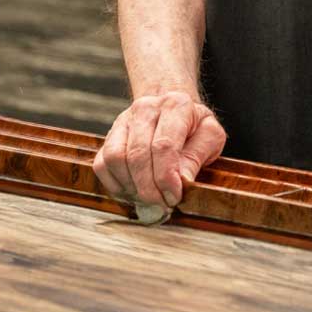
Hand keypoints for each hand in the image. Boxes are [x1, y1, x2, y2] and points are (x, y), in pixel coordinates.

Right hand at [93, 90, 225, 210]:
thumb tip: (181, 182)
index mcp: (175, 105)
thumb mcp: (210, 137)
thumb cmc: (194, 127)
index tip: (173, 198)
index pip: (163, 145)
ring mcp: (124, 121)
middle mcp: (145, 108)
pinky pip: (102, 164)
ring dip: (131, 187)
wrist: (173, 111)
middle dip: (149, 189)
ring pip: (115, 158)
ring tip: (149, 198)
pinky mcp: (109, 135)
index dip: (166, 178)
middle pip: (137, 154)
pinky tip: (134, 192)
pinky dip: (115, 185)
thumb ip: (196, 157)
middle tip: (162, 206)